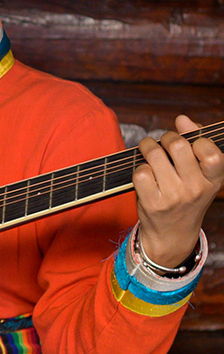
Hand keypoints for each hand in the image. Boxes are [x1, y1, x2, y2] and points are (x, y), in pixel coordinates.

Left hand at [134, 115, 223, 268]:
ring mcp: (173, 197)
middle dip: (167, 138)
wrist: (173, 234)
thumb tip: (182, 119)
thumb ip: (197, 143)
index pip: (211, 152)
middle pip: (178, 146)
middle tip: (165, 143)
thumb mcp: (202, 174)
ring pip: (155, 155)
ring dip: (149, 147)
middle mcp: (195, 189)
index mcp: (213, 180)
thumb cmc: (187, 195)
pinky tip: (146, 174)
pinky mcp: (152, 203)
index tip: (191, 142)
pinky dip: (139, 168)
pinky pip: (140, 172)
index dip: (197, 139)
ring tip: (150, 151)